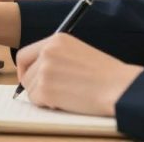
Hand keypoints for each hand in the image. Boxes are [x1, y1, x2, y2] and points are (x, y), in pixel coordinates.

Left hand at [16, 33, 143, 116]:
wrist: (117, 86)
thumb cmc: (105, 74)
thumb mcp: (77, 53)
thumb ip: (56, 57)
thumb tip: (35, 72)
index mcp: (56, 39)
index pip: (25, 54)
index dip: (26, 69)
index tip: (30, 78)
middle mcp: (47, 51)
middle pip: (25, 73)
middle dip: (34, 85)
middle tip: (47, 92)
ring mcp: (44, 69)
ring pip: (30, 88)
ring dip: (43, 95)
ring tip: (66, 94)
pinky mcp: (45, 88)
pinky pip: (36, 100)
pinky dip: (47, 104)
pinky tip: (66, 100)